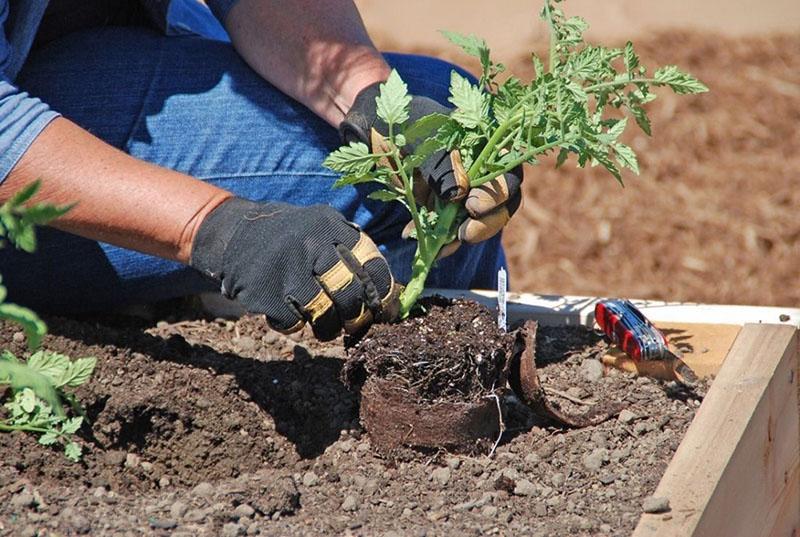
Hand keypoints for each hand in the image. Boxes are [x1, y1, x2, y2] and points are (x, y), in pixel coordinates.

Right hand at [190, 198, 398, 339]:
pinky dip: (296, 325)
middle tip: (355, 324)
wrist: (235, 233)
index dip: (383, 294)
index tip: (384, 310)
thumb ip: (353, 255)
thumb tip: (393, 296)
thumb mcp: (323, 230)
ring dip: (328, 328)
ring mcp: (288, 269)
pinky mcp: (266, 292)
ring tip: (324, 325)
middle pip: (351, 295)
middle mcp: (313, 245)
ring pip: (325, 316)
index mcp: (333, 228)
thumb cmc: (292, 240)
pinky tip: (290, 313)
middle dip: (358, 317)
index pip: (374, 266)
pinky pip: (294, 324)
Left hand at [339, 82, 522, 256]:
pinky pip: (452, 230)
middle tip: (465, 233)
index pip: (508, 169)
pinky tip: (429, 249)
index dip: (500, 191)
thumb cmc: (404, 122)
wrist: (376, 128)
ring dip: (466, 235)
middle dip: (488, 222)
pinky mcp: (445, 209)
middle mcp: (481, 169)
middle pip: (503, 201)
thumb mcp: (421, 137)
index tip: (473, 205)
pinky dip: (442, 242)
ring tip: (443, 244)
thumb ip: (440, 163)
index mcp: (485, 143)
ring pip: (480, 220)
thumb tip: (459, 193)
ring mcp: (464, 191)